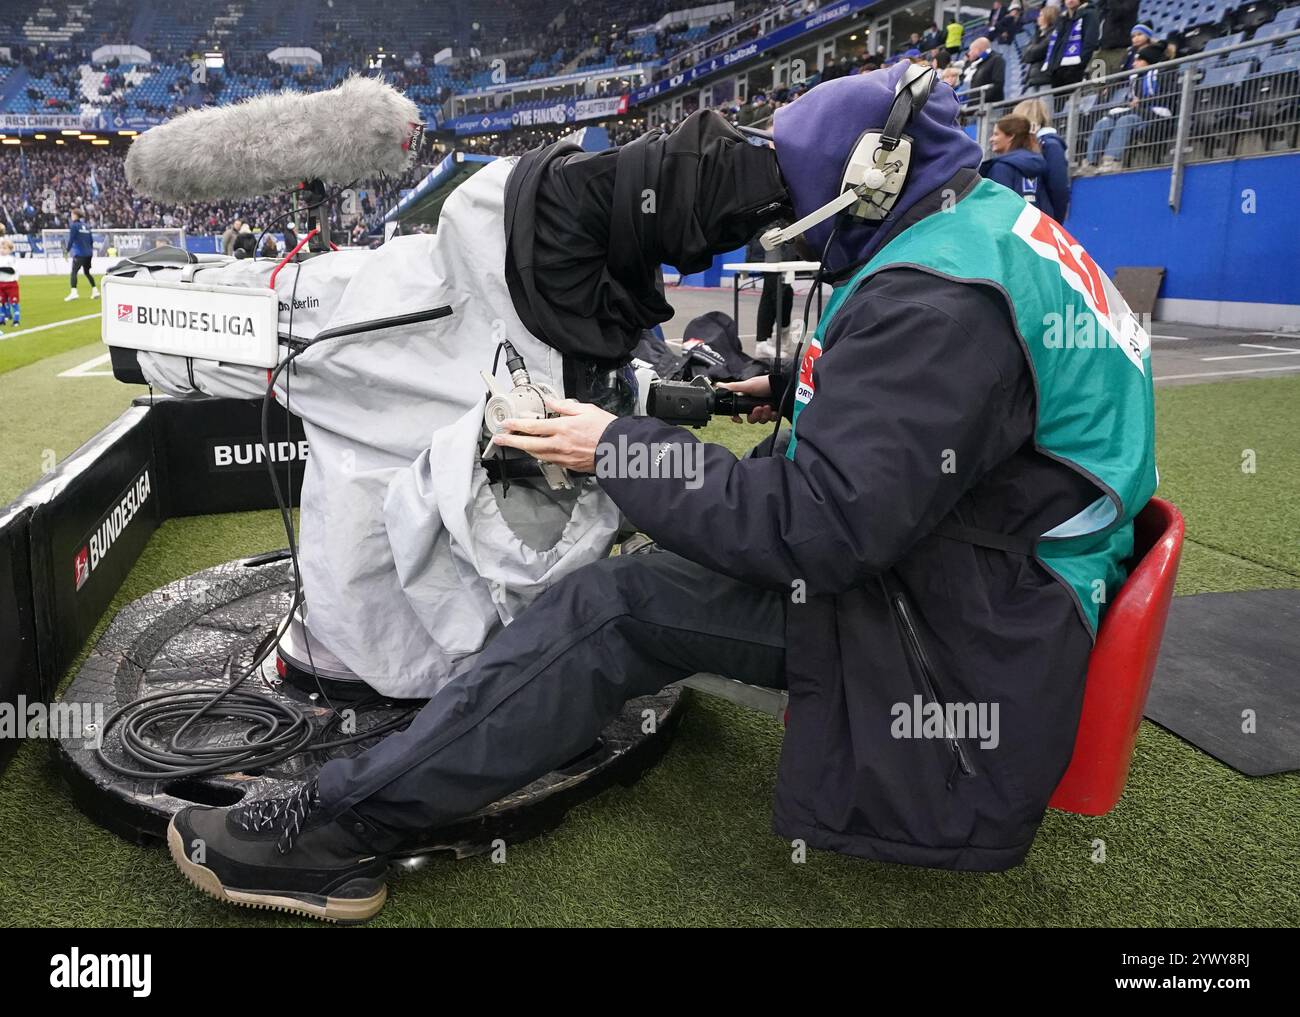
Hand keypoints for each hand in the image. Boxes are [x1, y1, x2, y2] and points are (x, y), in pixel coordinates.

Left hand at [493, 397, 616, 473]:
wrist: (618, 450)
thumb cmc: (606, 430)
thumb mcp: (586, 409)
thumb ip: (565, 406)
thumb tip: (552, 402)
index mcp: (563, 428)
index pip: (533, 427)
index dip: (516, 425)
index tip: (506, 424)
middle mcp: (560, 444)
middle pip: (529, 444)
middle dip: (511, 441)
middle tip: (500, 439)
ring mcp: (563, 457)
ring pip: (537, 454)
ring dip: (524, 449)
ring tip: (515, 444)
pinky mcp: (568, 465)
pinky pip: (548, 460)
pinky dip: (539, 454)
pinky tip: (536, 451)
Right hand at [718, 375, 777, 423]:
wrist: (784, 386)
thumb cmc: (766, 383)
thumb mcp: (749, 385)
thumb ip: (733, 387)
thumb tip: (717, 385)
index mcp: (746, 399)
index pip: (737, 412)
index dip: (737, 417)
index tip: (739, 419)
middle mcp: (754, 405)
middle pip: (750, 419)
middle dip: (755, 415)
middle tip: (759, 408)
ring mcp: (764, 409)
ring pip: (760, 420)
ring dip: (764, 415)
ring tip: (768, 406)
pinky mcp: (773, 412)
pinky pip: (770, 420)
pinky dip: (772, 416)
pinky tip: (774, 410)